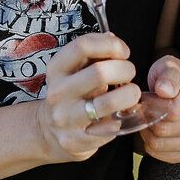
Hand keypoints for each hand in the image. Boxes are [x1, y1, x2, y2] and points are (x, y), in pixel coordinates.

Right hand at [37, 33, 138, 161]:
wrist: (47, 132)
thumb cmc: (71, 94)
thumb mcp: (73, 70)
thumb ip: (93, 53)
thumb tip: (112, 39)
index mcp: (57, 69)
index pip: (83, 46)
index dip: (110, 45)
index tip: (124, 52)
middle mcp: (58, 93)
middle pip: (99, 72)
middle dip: (125, 69)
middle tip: (130, 73)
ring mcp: (67, 119)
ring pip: (108, 102)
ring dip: (130, 95)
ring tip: (132, 94)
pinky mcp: (77, 141)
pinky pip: (110, 128)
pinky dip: (122, 119)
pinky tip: (120, 115)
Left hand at [137, 55, 179, 162]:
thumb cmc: (173, 78)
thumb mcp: (170, 65)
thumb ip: (168, 74)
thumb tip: (165, 91)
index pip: (175, 109)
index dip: (152, 105)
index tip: (143, 98)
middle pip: (165, 128)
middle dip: (147, 118)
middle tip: (141, 108)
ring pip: (160, 143)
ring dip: (146, 131)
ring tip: (147, 118)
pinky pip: (160, 155)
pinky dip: (150, 143)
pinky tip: (152, 130)